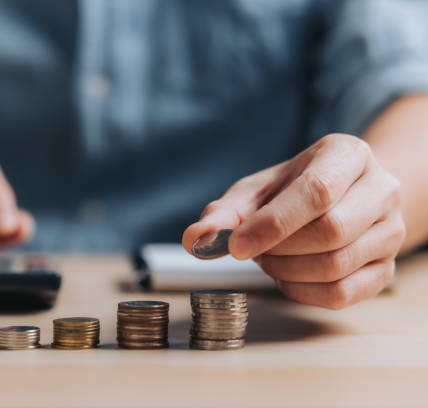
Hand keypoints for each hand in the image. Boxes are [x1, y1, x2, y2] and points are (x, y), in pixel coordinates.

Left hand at [182, 134, 405, 308]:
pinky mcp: (386, 268)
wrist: (341, 198)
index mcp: (348, 155)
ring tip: (269, 257)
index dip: (272, 224)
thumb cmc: (292, 191)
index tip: (236, 246)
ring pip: (337, 266)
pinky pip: (342, 294)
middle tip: (253, 247)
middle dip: (279, 248)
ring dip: (287, 271)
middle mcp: (382, 189)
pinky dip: (301, 292)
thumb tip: (194, 239)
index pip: (317, 193)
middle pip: (330, 232)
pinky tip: (286, 276)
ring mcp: (390, 231)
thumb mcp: (257, 190)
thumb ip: (225, 212)